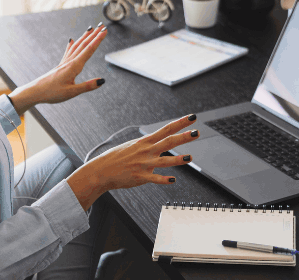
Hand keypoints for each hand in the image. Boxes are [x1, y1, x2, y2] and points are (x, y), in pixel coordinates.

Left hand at [14, 25, 106, 108]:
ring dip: (85, 37)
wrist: (35, 91)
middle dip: (94, 35)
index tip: (104, 31)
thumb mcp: (72, 92)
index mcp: (74, 66)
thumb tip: (102, 81)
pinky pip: (68, 52)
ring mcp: (64, 62)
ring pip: (77, 46)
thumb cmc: (51, 93)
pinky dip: (72, 44)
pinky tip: (72, 40)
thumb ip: (87, 86)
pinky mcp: (60, 65)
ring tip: (91, 29)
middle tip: (102, 26)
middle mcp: (69, 62)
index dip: (98, 40)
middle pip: (84, 45)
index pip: (89, 50)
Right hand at [65, 114, 201, 209]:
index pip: (166, 129)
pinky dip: (164, 179)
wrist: (101, 171)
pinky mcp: (140, 177)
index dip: (180, 123)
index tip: (191, 117)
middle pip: (168, 142)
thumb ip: (147, 145)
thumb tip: (158, 143)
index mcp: (145, 142)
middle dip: (184, 137)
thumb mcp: (133, 145)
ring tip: (190, 157)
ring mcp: (144, 164)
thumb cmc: (116, 158)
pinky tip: (173, 180)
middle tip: (197, 132)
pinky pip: (154, 179)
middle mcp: (146, 151)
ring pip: (164, 161)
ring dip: (178, 159)